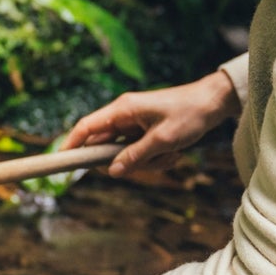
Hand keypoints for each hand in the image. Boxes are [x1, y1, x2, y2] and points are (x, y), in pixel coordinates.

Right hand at [64, 69, 239, 175]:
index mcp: (122, 109)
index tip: (61, 161)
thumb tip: (111, 171)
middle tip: (151, 162)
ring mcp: (134, 124)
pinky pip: (139, 152)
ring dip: (146, 162)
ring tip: (171, 155)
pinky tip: (174, 153)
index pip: (86, 127)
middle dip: (125, 161)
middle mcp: (124, 115)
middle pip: (106, 147)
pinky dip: (155, 158)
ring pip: (125, 154)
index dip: (71, 144)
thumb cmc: (189, 114)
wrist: (214, 102)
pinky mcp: (145, 131)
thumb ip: (134, 156)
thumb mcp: (162, 140)